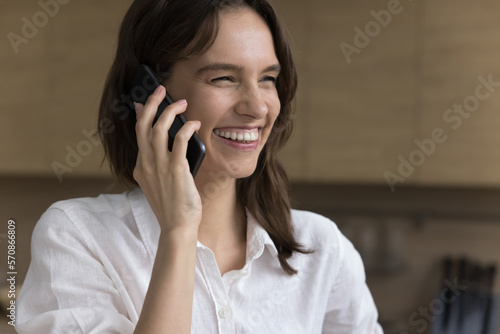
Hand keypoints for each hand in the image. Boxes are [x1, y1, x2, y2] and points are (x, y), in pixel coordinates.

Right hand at [133, 85, 201, 234]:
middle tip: (161, 89)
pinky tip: (195, 124)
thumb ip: (158, 163)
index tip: (143, 102)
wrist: (177, 227)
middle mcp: (146, 163)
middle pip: (144, 124)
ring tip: (182, 103)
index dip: (141, 114)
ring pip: (159, 127)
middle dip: (152, 102)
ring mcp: (159, 166)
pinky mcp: (176, 169)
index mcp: (141, 166)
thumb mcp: (158, 183)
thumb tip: (166, 143)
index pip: (138, 133)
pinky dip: (187, 128)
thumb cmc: (172, 205)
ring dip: (170, 110)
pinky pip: (180, 140)